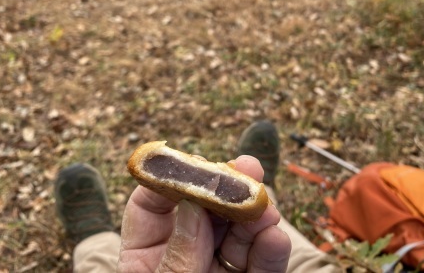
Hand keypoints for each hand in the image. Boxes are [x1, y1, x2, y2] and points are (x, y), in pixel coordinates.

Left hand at [118, 155, 291, 272]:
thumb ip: (177, 257)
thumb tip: (193, 206)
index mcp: (147, 257)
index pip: (152, 206)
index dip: (172, 180)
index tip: (195, 162)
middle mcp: (186, 258)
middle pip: (205, 213)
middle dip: (227, 190)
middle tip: (248, 168)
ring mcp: (218, 271)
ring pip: (238, 235)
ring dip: (255, 217)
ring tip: (267, 209)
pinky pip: (261, 265)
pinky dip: (272, 252)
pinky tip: (276, 238)